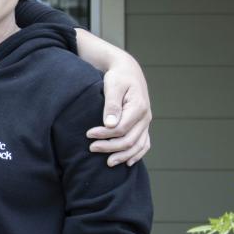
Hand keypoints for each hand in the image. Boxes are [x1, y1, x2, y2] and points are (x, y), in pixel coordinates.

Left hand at [87, 52, 150, 166]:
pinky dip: (137, 154)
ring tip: (108, 162)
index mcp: (138, 107)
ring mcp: (145, 122)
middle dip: (110, 147)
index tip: (88, 134)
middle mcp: (145, 117)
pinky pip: (144, 143)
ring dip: (123, 155)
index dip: (105, 134)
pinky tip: (127, 162)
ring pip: (138, 145)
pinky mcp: (143, 125)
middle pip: (129, 140)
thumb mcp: (113, 86)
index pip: (121, 128)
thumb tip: (109, 125)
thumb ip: (111, 105)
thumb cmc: (118, 77)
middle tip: (91, 148)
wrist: (128, 71)